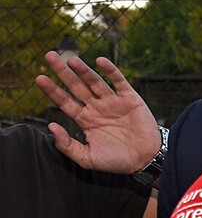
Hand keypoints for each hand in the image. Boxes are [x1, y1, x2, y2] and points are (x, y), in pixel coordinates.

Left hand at [36, 51, 160, 173]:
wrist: (144, 159)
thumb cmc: (116, 161)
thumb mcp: (86, 158)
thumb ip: (67, 145)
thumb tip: (51, 127)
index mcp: (86, 120)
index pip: (65, 101)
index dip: (52, 90)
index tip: (39, 78)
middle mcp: (97, 108)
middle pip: (76, 86)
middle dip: (63, 72)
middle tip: (50, 56)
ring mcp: (113, 101)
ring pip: (94, 82)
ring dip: (83, 70)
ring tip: (71, 59)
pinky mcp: (130, 98)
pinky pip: (118, 81)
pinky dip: (110, 71)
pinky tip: (100, 61)